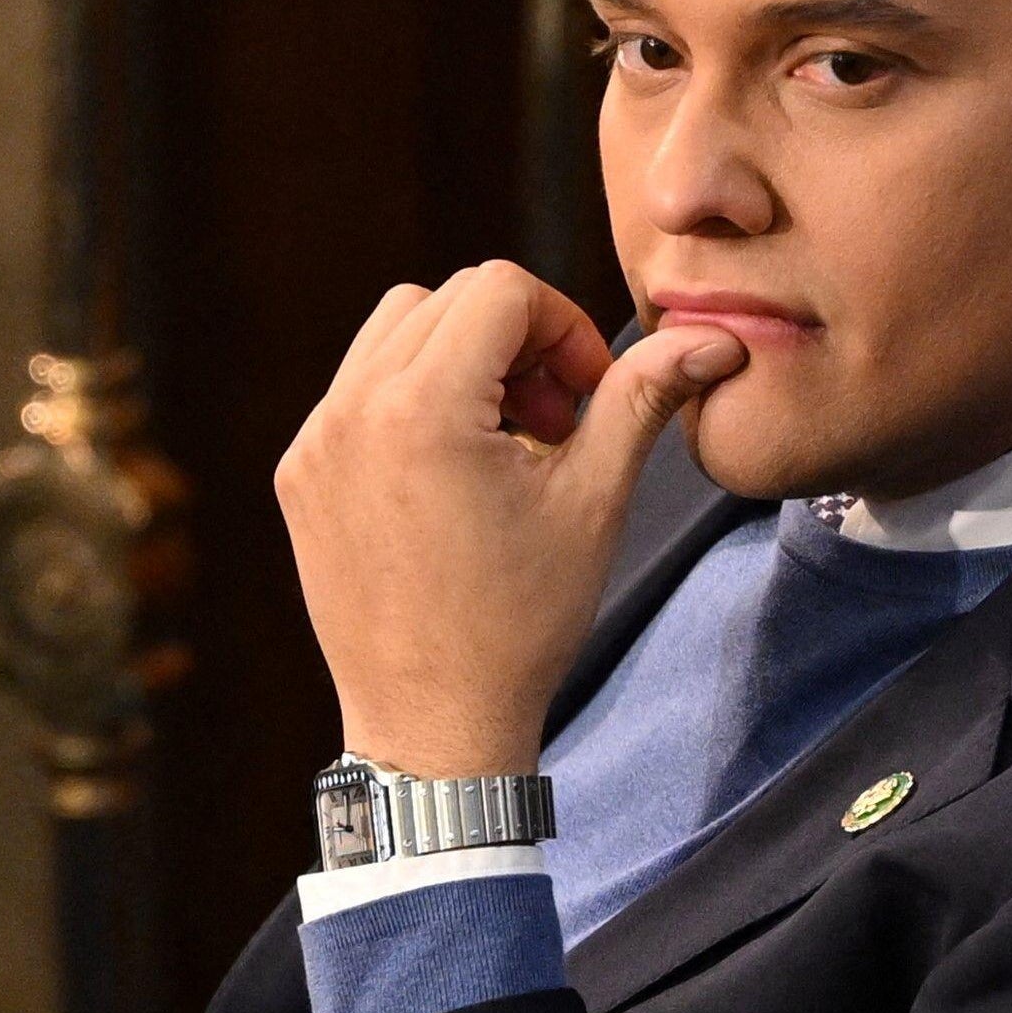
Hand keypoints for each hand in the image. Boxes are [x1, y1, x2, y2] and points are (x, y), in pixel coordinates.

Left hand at [279, 263, 745, 774]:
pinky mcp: (300, 474)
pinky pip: (357, 389)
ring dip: (460, 358)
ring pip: (393, 330)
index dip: (563, 326)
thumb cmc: (520, 623)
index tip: (587, 393)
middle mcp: (351, 410)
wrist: (434, 724)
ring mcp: (315, 442)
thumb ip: (641, 400)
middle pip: (446, 298)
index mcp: (423, 409)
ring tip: (505, 441)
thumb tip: (711, 342)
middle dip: (514, 340)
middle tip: (554, 421)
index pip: (499, 289)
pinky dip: (413, 400)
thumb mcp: (592, 501)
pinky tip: (456, 472)